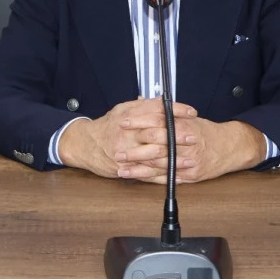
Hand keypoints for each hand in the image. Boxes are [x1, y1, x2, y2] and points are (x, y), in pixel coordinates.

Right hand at [57, 98, 196, 178]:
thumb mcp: (123, 110)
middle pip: (157, 132)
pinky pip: (147, 174)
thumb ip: (143, 106)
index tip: (191, 113)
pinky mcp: (125, 167)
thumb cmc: (108, 126)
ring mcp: (127, 151)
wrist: (85, 144)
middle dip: (177, 135)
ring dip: (173, 159)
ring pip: (153, 156)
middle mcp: (128, 132)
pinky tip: (177, 177)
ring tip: (190, 160)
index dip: (176, 111)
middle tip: (193, 137)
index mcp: (129, 115)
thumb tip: (164, 101)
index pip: (157, 110)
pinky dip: (163, 176)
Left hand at [114, 117, 267, 183]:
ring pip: (159, 165)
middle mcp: (186, 144)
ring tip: (121, 169)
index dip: (139, 122)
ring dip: (139, 169)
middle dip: (134, 149)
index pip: (157, 122)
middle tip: (116, 150)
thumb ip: (166, 112)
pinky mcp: (190, 176)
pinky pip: (168, 178)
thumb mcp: (188, 117)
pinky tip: (139, 178)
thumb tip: (142, 102)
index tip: (123, 122)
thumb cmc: (206, 131)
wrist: (231, 147)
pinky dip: (152, 179)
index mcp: (184, 126)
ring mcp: (188, 161)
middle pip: (156, 146)